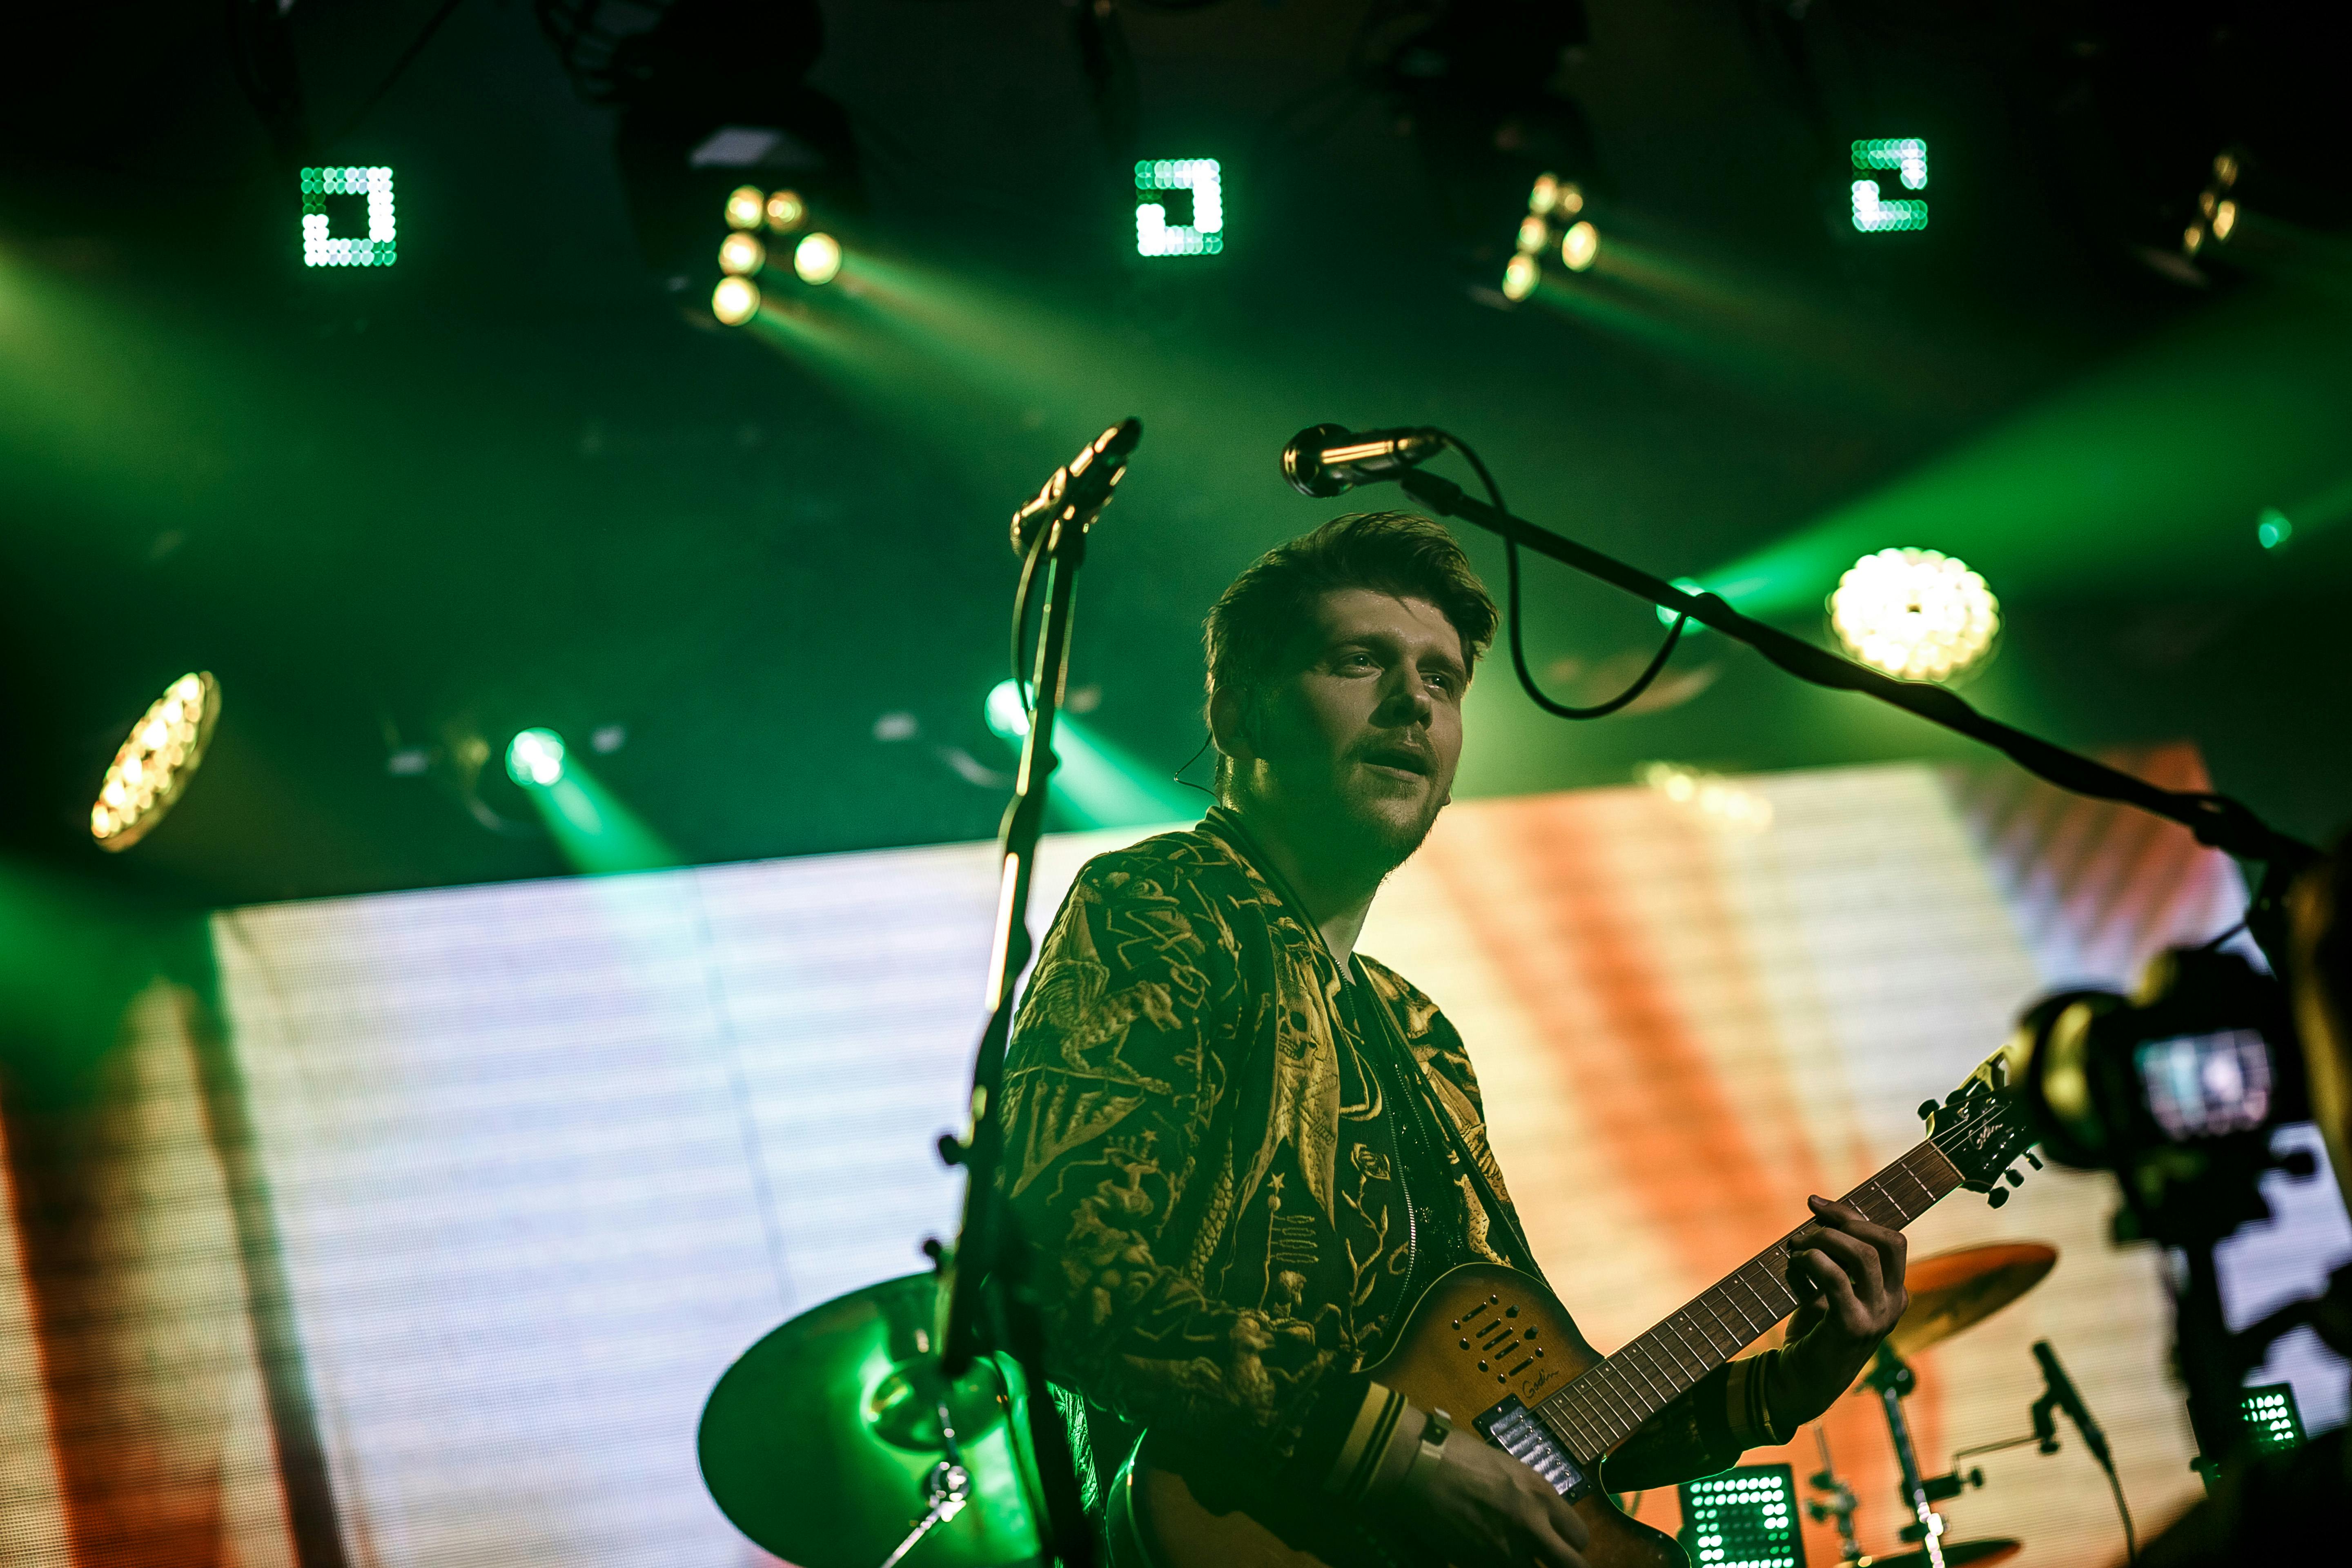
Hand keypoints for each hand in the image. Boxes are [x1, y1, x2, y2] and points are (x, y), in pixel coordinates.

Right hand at [1381, 1430, 1589, 1567]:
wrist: (1417, 1466)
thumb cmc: (1457, 1454)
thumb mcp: (1507, 1468)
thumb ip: (1529, 1496)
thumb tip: (1537, 1515)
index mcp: (1541, 1495)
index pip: (1580, 1537)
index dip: (1571, 1544)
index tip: (1560, 1544)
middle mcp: (1532, 1526)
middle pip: (1572, 1567)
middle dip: (1565, 1567)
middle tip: (1551, 1562)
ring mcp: (1506, 1550)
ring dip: (1526, 1566)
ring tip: (1512, 1556)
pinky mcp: (1478, 1563)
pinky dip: (1494, 1566)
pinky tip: (1483, 1554)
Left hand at [1776, 1195, 1908, 1425]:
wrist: (1801, 1379)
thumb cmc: (1815, 1330)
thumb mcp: (1831, 1290)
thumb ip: (1833, 1259)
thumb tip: (1817, 1216)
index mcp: (1893, 1292)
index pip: (1889, 1239)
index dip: (1854, 1215)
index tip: (1816, 1204)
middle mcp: (1893, 1303)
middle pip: (1885, 1241)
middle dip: (1843, 1221)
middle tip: (1807, 1224)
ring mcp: (1877, 1317)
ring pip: (1862, 1255)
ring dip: (1823, 1239)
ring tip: (1795, 1247)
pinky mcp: (1852, 1327)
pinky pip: (1835, 1279)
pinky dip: (1812, 1261)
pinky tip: (1794, 1264)